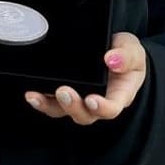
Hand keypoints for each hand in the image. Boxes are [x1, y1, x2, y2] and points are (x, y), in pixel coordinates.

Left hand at [24, 32, 146, 125]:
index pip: (112, 108)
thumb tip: (112, 59)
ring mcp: (79, 99)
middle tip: (64, 92)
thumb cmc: (125, 54)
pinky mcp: (62, 94)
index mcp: (119, 96)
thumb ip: (126, 55)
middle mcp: (97, 102)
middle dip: (73, 106)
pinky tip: (31, 93)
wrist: (113, 50)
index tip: (93, 100)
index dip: (102, 108)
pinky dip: (40, 99)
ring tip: (36, 96)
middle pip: (84, 115)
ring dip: (49, 106)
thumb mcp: (132, 49)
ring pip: (63, 111)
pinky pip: (50, 102)